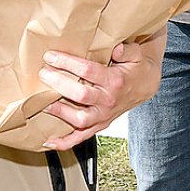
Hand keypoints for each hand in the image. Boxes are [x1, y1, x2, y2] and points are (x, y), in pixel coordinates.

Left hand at [39, 35, 164, 151]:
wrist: (146, 86)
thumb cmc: (136, 68)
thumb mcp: (137, 54)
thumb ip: (128, 50)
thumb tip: (117, 48)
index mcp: (115, 81)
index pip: (87, 71)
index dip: (67, 63)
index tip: (50, 56)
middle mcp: (109, 101)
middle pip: (80, 95)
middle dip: (59, 83)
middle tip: (43, 73)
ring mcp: (104, 116)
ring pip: (80, 119)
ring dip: (60, 112)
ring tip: (43, 102)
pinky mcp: (100, 125)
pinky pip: (82, 137)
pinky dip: (65, 142)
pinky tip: (49, 140)